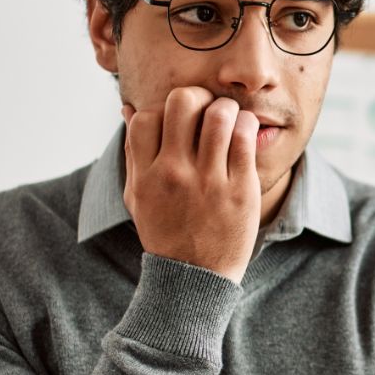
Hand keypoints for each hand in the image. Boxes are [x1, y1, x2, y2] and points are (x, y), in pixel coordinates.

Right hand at [121, 89, 260, 282]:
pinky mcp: (240, 189)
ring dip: (226, 107)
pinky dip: (246, 123)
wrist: (196, 277)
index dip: (162, 109)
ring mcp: (209, 181)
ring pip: (219, 114)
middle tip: (206, 109)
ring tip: (228, 119)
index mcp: (146, 175)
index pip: (146, 116)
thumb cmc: (166, 233)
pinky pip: (245, 137)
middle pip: (182, 102)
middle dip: (197, 97)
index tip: (176, 121)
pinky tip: (243, 131)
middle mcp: (175, 174)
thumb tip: (127, 109)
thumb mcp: (137, 196)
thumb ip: (133, 152)